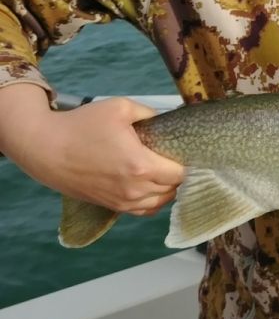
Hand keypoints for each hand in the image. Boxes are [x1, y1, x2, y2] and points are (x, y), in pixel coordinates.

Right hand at [1, 86, 183, 215]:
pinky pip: (143, 210)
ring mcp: (122, 202)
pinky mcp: (111, 207)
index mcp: (141, 166)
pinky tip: (154, 186)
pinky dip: (154, 201)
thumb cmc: (82, 125)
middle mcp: (135, 189)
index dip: (190, 162)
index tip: (192, 151)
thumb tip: (167, 120)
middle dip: (181, 175)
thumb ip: (150, 113)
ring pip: (160, 203)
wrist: (46, 149)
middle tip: (180, 158)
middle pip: (174, 189)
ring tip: (169, 171)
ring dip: (169, 189)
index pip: (181, 173)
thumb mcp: (121, 108)